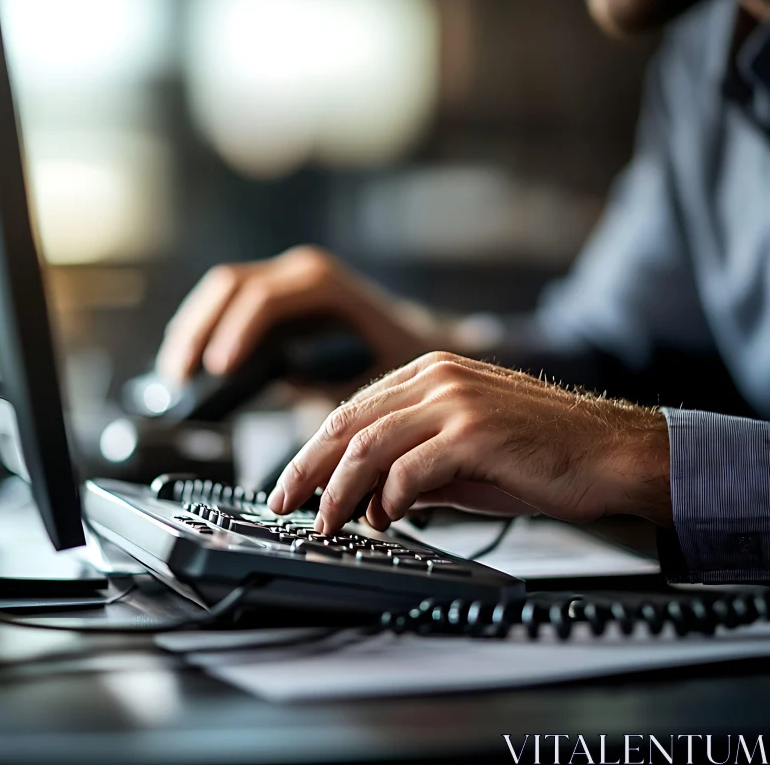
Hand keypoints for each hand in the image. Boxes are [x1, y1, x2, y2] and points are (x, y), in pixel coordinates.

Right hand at [156, 246, 451, 385]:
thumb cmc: (395, 357)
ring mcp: (286, 275)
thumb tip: (270, 385)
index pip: (264, 300)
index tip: (217, 370)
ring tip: (175, 371)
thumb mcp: (364, 377)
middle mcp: (301, 270)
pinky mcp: (275, 290)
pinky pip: (228, 299)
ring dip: (193, 326)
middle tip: (179, 375)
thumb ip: (317, 383)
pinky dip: (205, 324)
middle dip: (199, 329)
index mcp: (324, 285)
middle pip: (230, 286)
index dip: (234, 334)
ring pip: (221, 289)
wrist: (414, 335)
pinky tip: (191, 357)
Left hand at [267, 352, 671, 532]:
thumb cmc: (541, 453)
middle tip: (286, 504)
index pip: (352, 411)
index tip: (294, 484)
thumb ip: (414, 469)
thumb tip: (369, 499)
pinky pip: (410, 468)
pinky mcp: (475, 431)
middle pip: (347, 423)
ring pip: (368, 445)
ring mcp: (455, 400)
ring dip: (340, 490)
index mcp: (429, 374)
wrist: (610, 452)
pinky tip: (387, 517)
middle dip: (308, 469)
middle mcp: (436, 377)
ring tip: (328, 522)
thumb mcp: (463, 457)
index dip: (315, 450)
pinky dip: (389, 497)